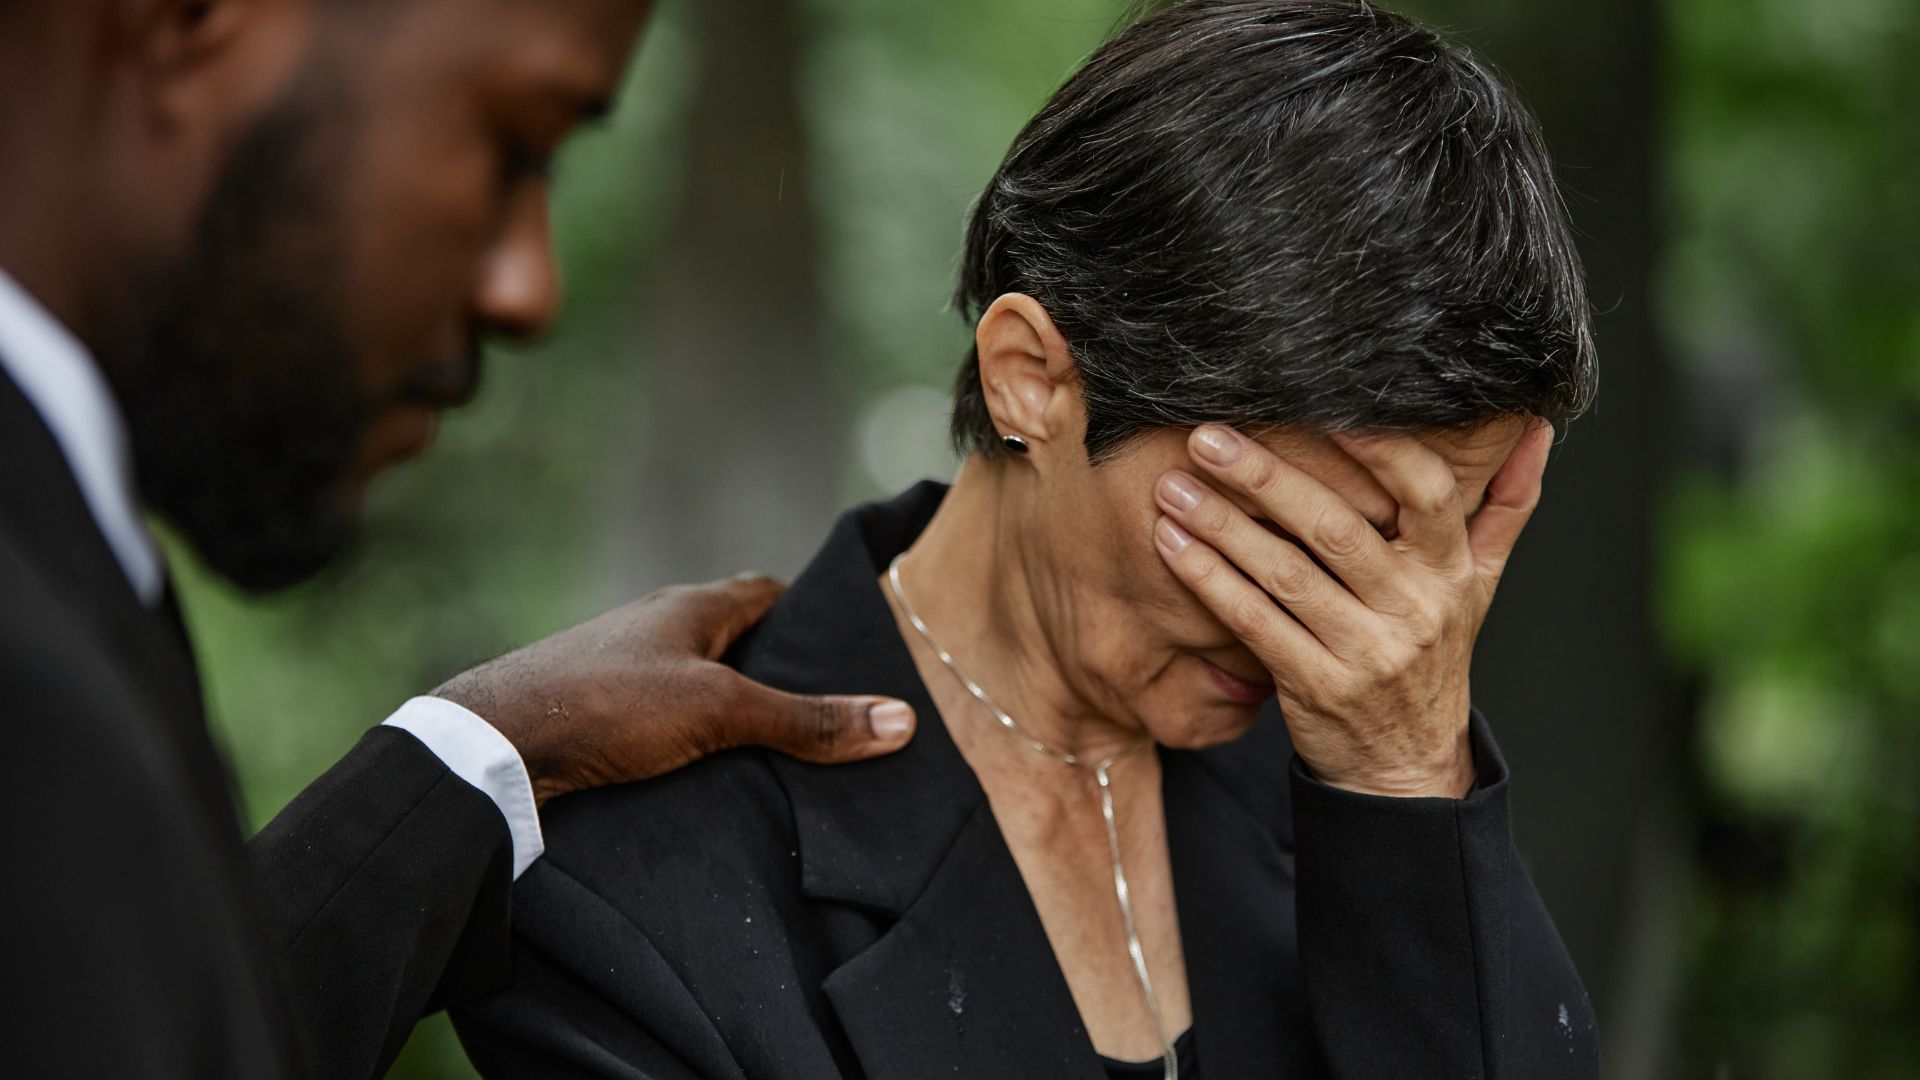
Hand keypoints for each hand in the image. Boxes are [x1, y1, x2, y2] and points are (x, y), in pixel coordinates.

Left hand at [434, 575, 915, 804]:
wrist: (492, 745)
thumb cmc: (606, 705)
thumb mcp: (721, 711)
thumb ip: (806, 720)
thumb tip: (900, 720)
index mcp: (690, 607)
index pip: (765, 593)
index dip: (808, 615)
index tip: (846, 646)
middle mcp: (654, 629)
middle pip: (732, 640)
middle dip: (775, 671)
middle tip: (824, 712)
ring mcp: (618, 671)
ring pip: (694, 683)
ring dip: (730, 711)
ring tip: (779, 754)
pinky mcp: (593, 716)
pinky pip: (660, 720)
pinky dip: (690, 741)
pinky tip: (707, 777)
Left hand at [1152, 421, 1552, 797]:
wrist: (1407, 764)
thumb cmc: (1433, 654)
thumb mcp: (1479, 584)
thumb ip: (1505, 505)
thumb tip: (1540, 429)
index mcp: (1450, 570)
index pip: (1425, 493)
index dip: (1379, 447)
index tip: (1320, 401)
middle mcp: (1413, 607)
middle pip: (1335, 528)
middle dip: (1266, 477)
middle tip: (1207, 436)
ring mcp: (1365, 651)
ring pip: (1285, 573)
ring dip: (1221, 525)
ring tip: (1171, 486)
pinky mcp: (1316, 686)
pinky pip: (1254, 622)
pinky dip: (1209, 579)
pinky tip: (1171, 544)